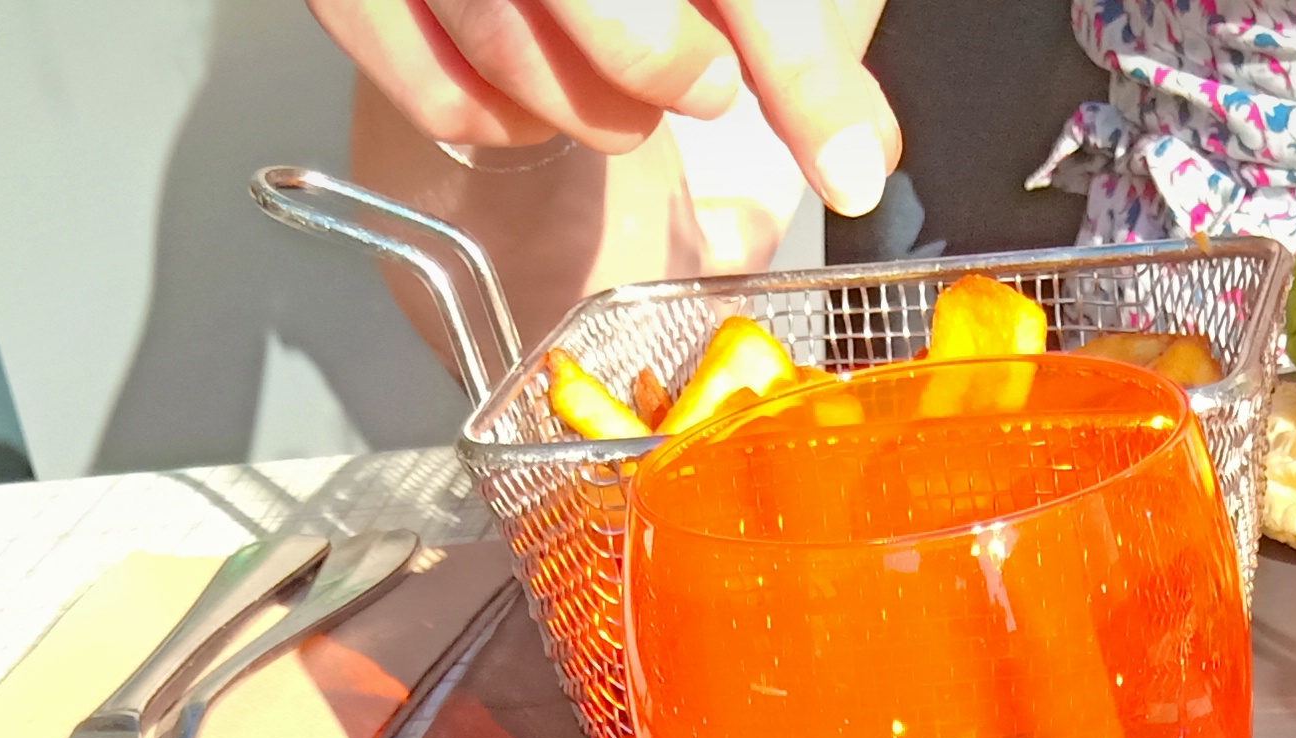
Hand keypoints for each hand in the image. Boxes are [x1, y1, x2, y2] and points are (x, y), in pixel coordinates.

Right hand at [309, 0, 897, 215]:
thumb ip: (791, 23)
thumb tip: (859, 141)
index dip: (804, 77)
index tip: (849, 164)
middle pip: (614, 13)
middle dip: (669, 66)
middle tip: (699, 82)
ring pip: (512, 50)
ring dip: (591, 106)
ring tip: (625, 86)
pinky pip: (436, 93)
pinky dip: (498, 122)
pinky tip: (537, 94)